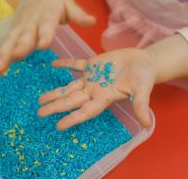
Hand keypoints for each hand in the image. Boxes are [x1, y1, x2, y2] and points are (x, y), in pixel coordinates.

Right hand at [0, 0, 95, 74]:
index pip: (46, 24)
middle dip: (22, 46)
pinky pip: (6, 44)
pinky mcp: (13, 30)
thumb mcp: (69, 5)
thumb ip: (79, 15)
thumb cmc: (56, 0)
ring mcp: (20, 26)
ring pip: (12, 40)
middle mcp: (32, 20)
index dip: (45, 34)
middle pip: (26, 34)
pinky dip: (1, 56)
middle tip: (18, 56)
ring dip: (5, 54)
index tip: (43, 45)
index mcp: (48, 13)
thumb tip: (92, 22)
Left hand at [38, 48, 155, 129]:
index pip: (86, 111)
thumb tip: (147, 124)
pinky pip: (75, 64)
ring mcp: (91, 78)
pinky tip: (53, 64)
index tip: (58, 126)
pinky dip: (65, 63)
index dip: (73, 118)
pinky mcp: (92, 64)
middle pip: (72, 101)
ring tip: (40, 99)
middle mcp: (94, 90)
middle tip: (40, 113)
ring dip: (55, 92)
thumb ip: (140, 105)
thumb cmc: (144, 78)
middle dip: (56, 106)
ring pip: (69, 86)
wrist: (144, 62)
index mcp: (104, 98)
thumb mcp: (142, 90)